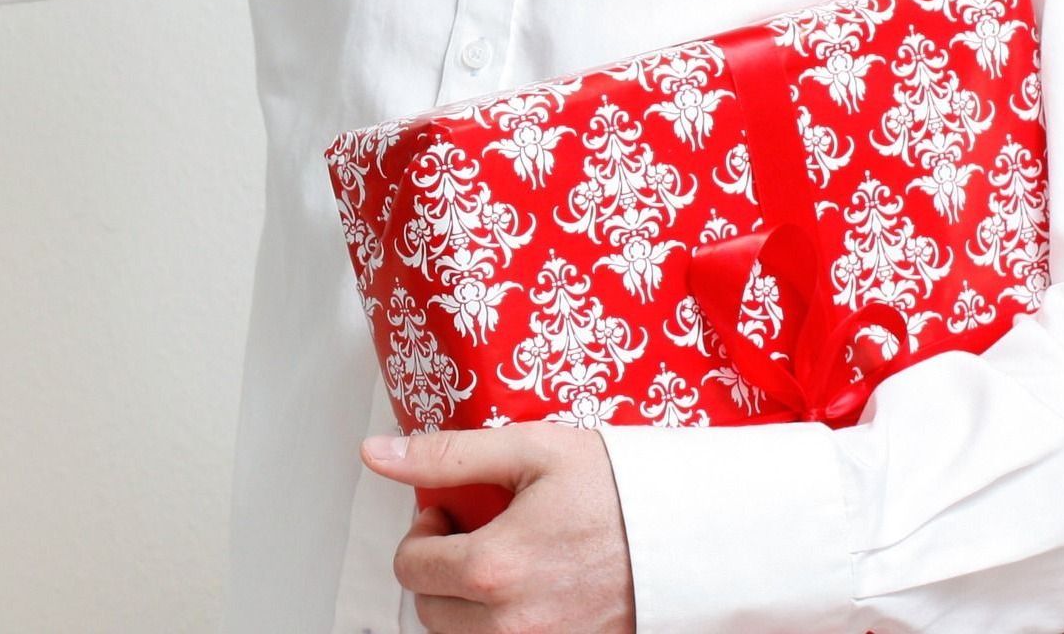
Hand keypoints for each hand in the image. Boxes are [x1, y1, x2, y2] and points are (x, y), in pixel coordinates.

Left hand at [362, 422, 635, 632]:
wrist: (685, 533)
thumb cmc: (615, 487)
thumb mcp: (528, 449)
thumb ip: (446, 455)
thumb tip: (378, 454)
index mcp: (495, 568)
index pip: (411, 566)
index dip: (424, 529)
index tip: (452, 511)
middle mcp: (511, 624)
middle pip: (429, 611)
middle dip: (440, 568)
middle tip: (476, 532)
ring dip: (466, 601)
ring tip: (504, 559)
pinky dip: (499, 623)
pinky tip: (527, 588)